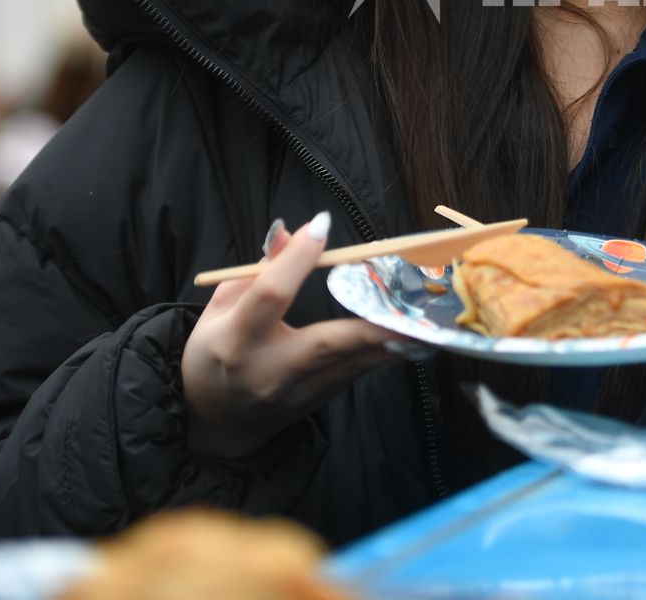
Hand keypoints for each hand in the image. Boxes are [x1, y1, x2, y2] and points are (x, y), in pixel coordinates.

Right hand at [182, 212, 426, 459]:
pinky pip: (359, 371)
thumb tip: (290, 233)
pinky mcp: (322, 400)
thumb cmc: (215, 352)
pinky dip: (387, 351)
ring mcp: (300, 391)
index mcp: (236, 338)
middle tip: (410, 297)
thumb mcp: (220, 308)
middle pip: (328, 343)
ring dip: (395, 338)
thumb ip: (257, 270)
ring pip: (355, 362)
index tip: (322, 225)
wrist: (217, 420)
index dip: (297, 259)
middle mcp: (272, 369)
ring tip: (430, 315)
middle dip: (372, 323)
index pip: (271, 294)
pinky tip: (415, 333)